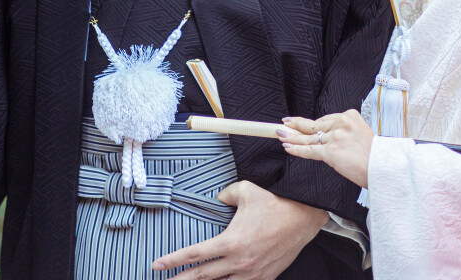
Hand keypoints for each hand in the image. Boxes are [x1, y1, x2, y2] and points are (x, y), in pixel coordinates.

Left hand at [151, 182, 326, 278]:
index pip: (195, 254)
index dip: (174, 260)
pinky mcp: (264, 278)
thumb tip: (217, 198)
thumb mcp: (246, 190)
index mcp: (231, 241)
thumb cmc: (274, 203)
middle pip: (202, 277)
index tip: (157, 264)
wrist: (303, 219)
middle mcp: (238, 262)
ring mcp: (251, 274)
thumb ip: (226, 194)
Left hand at [278, 110, 372, 188]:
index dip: (314, 125)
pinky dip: (297, 148)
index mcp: (350, 116)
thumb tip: (328, 143)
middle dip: (298, 125)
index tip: (303, 124)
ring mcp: (335, 136)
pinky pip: (310, 150)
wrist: (383, 167)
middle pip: (315, 125)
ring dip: (293, 136)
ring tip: (280, 133)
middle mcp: (341, 123)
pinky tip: (287, 146)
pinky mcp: (331, 151)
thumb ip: (345, 134)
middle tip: (286, 122)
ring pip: (310, 137)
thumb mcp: (361, 136)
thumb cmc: (375, 157)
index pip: (326, 120)